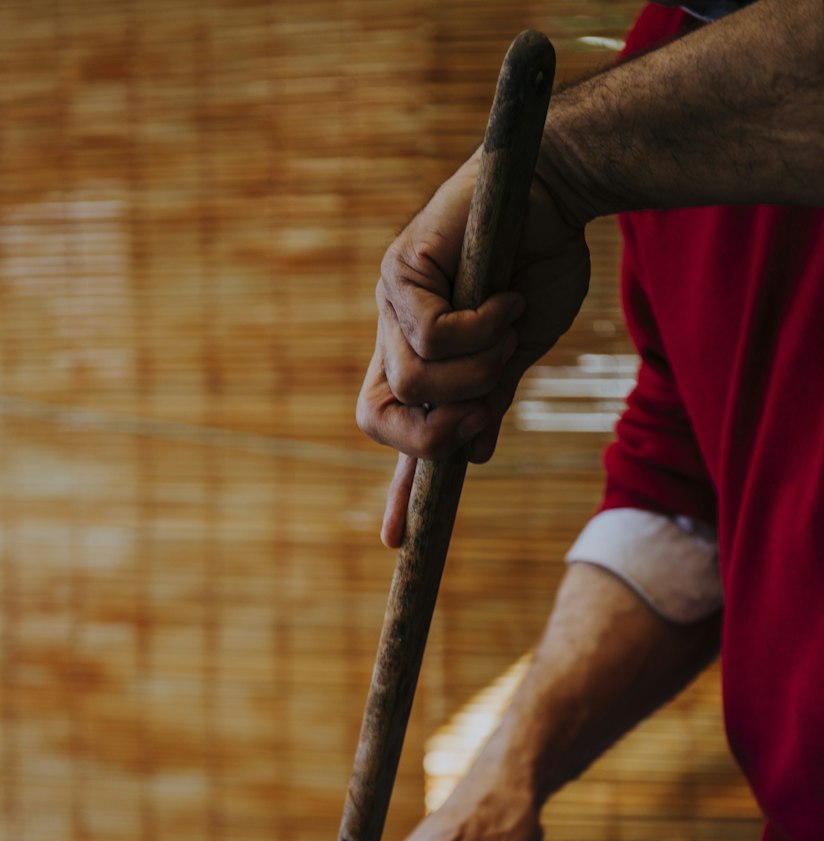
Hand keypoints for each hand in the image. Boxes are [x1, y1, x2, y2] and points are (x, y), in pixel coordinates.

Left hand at [357, 153, 590, 546]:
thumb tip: (473, 454)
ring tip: (508, 330)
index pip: (389, 431)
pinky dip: (480, 331)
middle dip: (436, 432)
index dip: (394, 487)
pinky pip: (432, 336)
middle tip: (486, 407)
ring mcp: (390, 301)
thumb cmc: (540, 265)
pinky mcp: (402, 267)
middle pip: (384, 418)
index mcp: (416, 361)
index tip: (396, 543)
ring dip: (476, 370)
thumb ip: (489, 400)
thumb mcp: (517, 353)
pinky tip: (505, 299)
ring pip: (413, 381)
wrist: (559, 194)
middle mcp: (391, 335)